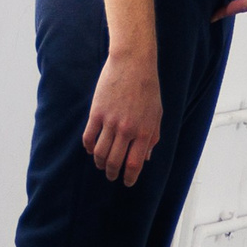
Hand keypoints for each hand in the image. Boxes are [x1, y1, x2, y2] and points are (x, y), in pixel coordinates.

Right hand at [84, 52, 161, 184]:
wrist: (133, 63)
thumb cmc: (148, 88)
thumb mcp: (157, 114)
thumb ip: (153, 137)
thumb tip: (147, 157)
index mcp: (145, 131)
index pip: (135, 164)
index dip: (129, 177)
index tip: (127, 182)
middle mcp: (127, 130)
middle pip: (115, 161)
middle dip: (112, 173)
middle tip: (111, 176)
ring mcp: (110, 122)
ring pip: (100, 153)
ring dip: (100, 163)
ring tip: (101, 164)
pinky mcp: (97, 113)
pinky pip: (89, 137)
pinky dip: (89, 147)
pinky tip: (92, 150)